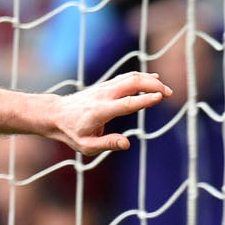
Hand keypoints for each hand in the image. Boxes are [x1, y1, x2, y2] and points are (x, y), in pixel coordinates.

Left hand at [51, 72, 173, 154]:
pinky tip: (153, 79)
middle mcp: (104, 95)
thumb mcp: (86, 146)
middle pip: (132, 83)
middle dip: (153, 85)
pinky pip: (126, 78)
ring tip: (165, 89)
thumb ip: (107, 144)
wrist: (56, 114)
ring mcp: (104, 88)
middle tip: (169, 93)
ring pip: (131, 77)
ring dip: (150, 80)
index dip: (144, 100)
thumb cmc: (71, 132)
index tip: (160, 97)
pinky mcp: (106, 85)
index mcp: (100, 111)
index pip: (127, 103)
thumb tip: (127, 144)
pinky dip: (142, 77)